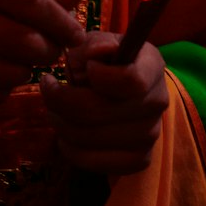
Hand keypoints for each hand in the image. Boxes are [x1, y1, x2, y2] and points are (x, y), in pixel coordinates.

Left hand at [39, 31, 168, 174]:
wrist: (127, 93)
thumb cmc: (107, 62)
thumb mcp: (98, 45)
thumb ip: (93, 46)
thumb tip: (93, 59)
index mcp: (152, 67)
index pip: (129, 80)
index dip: (97, 75)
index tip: (84, 69)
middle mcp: (157, 102)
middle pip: (96, 111)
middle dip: (59, 99)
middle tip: (48, 88)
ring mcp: (150, 135)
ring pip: (87, 137)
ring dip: (59, 122)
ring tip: (55, 109)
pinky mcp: (138, 160)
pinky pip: (89, 160)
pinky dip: (67, 146)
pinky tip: (67, 131)